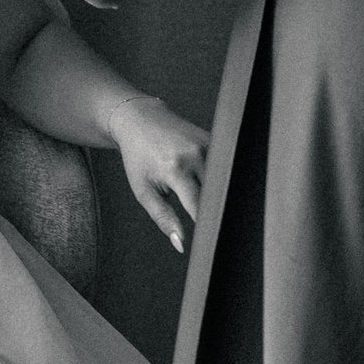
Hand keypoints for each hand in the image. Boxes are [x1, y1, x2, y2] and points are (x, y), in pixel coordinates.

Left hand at [109, 92, 208, 251]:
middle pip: (217, 194)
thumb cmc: (139, 158)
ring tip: (219, 206)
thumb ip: (163, 218)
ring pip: (224, 181)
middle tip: (219, 229)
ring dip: (221, 195)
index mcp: (176, 169)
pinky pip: (224, 166)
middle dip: (216, 211)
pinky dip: (221, 179)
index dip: (206, 224)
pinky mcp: (215, 139)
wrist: (140, 119)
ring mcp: (209, 144)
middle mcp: (196, 154)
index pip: (199, 206)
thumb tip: (181, 244)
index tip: (210, 239)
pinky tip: (218, 186)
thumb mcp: (144, 190)